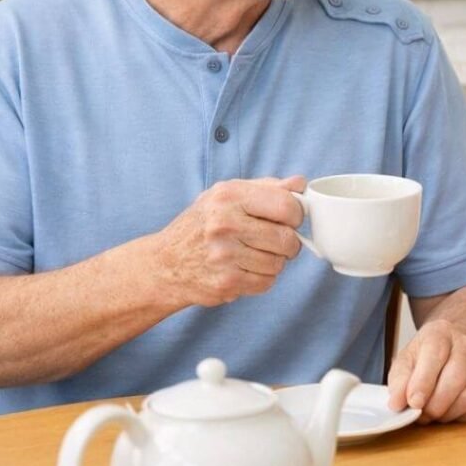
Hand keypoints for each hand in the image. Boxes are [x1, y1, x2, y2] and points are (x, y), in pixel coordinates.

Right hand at [154, 175, 305, 306]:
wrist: (164, 264)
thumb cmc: (202, 225)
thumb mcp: (228, 195)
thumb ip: (267, 187)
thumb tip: (300, 184)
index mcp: (228, 196)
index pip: (286, 205)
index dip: (297, 214)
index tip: (291, 218)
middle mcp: (224, 224)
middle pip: (287, 238)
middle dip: (288, 242)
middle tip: (275, 240)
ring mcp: (224, 255)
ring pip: (279, 263)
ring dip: (274, 261)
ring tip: (253, 254)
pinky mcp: (225, 282)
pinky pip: (266, 282)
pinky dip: (262, 278)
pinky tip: (244, 269)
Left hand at [387, 320, 465, 422]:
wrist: (455, 352)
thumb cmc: (427, 360)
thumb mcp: (406, 362)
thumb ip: (399, 381)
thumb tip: (397, 403)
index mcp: (440, 332)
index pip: (435, 354)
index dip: (423, 382)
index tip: (414, 403)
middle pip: (455, 378)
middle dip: (435, 404)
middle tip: (422, 415)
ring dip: (448, 413)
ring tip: (436, 413)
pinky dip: (465, 417)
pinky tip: (454, 411)